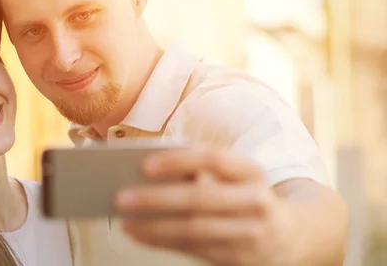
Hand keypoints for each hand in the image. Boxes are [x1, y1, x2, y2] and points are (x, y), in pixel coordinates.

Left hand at [114, 147, 294, 265]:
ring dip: (154, 226)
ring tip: (124, 219)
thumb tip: (147, 174)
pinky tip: (139, 232)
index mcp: (251, 171)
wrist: (294, 236)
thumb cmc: (246, 196)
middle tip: (121, 196)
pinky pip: (194, 249)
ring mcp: (250, 234)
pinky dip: (162, 240)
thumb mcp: (236, 177)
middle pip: (200, 199)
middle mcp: (255, 201)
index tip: (145, 163)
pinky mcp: (240, 259)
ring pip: (195, 230)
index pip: (213, 159)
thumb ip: (202, 173)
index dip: (179, 160)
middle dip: (156, 199)